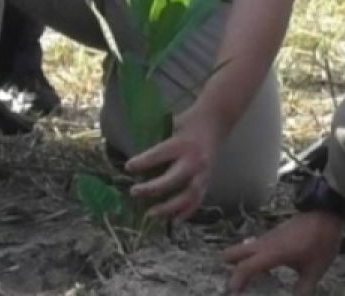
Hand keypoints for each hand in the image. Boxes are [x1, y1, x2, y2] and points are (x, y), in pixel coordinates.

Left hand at [125, 106, 221, 223]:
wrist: (216, 122)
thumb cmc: (189, 122)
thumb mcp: (171, 123)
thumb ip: (156, 139)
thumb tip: (135, 156)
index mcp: (183, 143)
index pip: (160, 154)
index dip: (143, 162)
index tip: (128, 167)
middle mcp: (195, 160)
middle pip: (174, 179)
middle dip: (153, 189)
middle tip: (134, 192)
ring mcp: (203, 173)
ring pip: (188, 196)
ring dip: (169, 207)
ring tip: (151, 214)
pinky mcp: (208, 181)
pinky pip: (198, 201)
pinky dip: (186, 213)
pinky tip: (174, 222)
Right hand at [224, 211, 343, 294]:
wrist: (326, 213)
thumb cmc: (320, 240)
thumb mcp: (315, 269)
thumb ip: (304, 288)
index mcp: (272, 253)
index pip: (246, 267)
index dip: (237, 282)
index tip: (234, 294)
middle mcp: (264, 244)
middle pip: (233, 253)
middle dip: (231, 270)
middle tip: (239, 287)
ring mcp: (266, 238)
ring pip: (243, 250)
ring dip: (243, 265)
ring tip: (253, 284)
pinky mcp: (272, 235)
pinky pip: (255, 248)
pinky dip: (254, 260)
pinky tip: (268, 272)